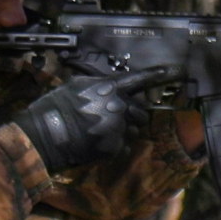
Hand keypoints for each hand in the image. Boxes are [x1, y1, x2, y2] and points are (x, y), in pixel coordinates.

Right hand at [14, 66, 179, 171]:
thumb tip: (109, 86)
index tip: (175, 72)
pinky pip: (123, 145)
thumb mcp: (75, 85)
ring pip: (134, 129)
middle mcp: (118, 106)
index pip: (141, 79)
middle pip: (140, 110)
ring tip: (101, 131)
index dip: (159, 75)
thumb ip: (98, 84)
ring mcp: (117, 128)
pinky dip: (114, 145)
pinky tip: (96, 142)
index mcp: (109, 87)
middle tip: (113, 117)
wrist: (45, 135)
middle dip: (132, 114)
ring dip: (124, 130)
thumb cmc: (55, 108)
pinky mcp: (114, 147)